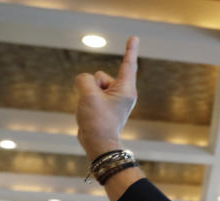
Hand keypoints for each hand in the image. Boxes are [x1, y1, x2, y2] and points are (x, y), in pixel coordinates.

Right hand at [75, 36, 138, 160]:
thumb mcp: (88, 94)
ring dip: (88, 94)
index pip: (128, 64)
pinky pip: (91, 94)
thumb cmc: (97, 121)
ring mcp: (114, 100)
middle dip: (93, 85)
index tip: (134, 37)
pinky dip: (87, 100)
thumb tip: (85, 82)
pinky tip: (90, 113)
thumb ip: (85, 79)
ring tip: (93, 111)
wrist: (98, 144)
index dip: (130, 49)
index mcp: (126, 89)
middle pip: (100, 76)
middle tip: (97, 106)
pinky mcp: (106, 106)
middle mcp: (123, 93)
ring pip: (93, 85)